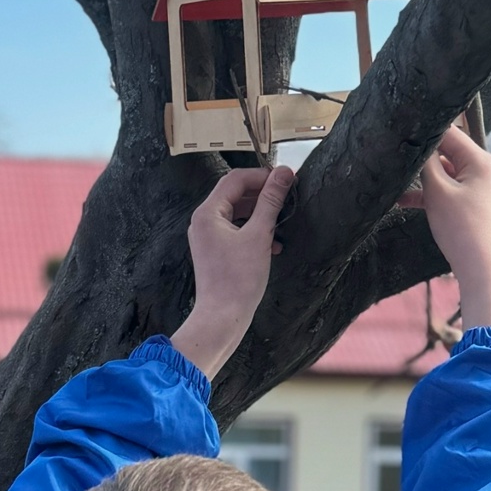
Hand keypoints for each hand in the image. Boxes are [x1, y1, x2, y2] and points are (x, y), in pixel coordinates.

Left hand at [170, 165, 294, 380]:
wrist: (222, 317)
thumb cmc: (239, 279)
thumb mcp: (259, 235)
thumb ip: (271, 201)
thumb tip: (284, 173)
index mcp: (208, 213)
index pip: (235, 179)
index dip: (262, 176)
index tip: (286, 180)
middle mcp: (203, 221)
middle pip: (235, 194)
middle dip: (262, 195)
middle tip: (287, 197)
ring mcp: (207, 237)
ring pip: (237, 213)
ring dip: (260, 214)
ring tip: (282, 220)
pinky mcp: (215, 251)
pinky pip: (235, 231)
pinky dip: (254, 231)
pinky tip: (274, 244)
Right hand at [400, 124, 490, 331]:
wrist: (480, 268)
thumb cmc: (462, 228)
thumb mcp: (438, 192)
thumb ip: (426, 164)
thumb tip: (414, 142)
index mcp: (479, 160)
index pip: (449, 133)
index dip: (424, 131)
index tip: (398, 131)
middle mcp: (480, 168)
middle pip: (445, 151)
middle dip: (420, 156)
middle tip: (391, 153)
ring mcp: (475, 186)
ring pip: (442, 172)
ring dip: (420, 178)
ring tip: (392, 180)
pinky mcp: (468, 202)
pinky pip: (445, 190)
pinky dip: (427, 194)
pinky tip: (401, 201)